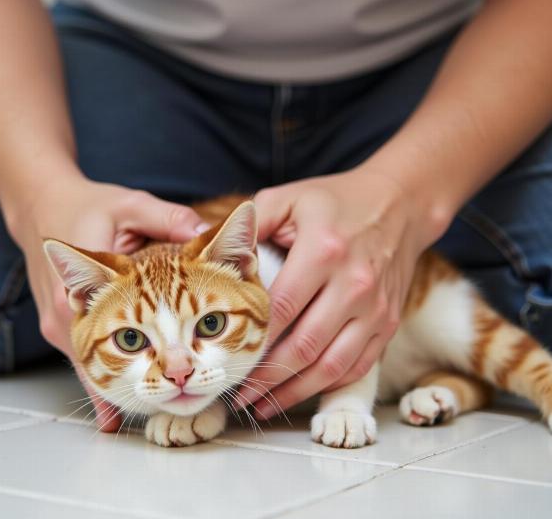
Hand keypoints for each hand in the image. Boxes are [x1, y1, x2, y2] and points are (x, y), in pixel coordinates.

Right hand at [11, 174, 204, 430]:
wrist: (41, 204)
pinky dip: (104, 378)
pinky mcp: (62, 322)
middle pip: (101, 362)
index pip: (115, 331)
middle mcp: (65, 314)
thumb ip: (169, 220)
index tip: (167, 384)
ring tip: (151, 410)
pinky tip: (114, 406)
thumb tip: (206, 233)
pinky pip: (86, 358)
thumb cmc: (88, 205)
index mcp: (80, 286)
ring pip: (93, 365)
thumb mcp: (132, 206)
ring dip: (119, 386)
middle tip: (171, 406)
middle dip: (135, 384)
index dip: (144, 354)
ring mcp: (61, 322)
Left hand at [235, 168, 435, 418]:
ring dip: (295, 392)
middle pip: (304, 345)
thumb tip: (206, 246)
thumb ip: (250, 223)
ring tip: (264, 405)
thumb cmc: (336, 202)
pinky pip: (357, 366)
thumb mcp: (289, 198)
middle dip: (267, 378)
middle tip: (238, 396)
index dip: (251, 338)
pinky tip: (301, 392)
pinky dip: (327, 385)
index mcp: (324, 251)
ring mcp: (375, 308)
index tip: (225, 359)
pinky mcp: (388, 322)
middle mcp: (354, 283)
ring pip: (331, 366)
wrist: (398, 205)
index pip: (281, 306)